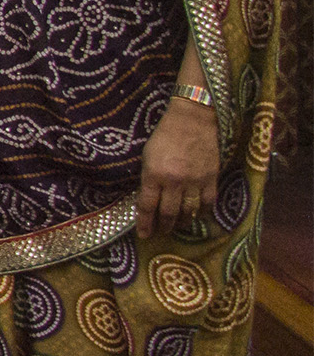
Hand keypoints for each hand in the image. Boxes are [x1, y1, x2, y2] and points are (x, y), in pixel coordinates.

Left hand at [136, 96, 220, 239]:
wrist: (193, 120)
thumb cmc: (165, 135)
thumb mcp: (147, 156)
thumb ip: (148, 178)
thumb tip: (149, 199)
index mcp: (154, 175)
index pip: (147, 206)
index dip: (145, 223)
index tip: (144, 235)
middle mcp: (174, 182)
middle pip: (168, 213)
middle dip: (163, 227)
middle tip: (160, 233)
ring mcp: (194, 182)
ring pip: (188, 212)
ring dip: (182, 223)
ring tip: (176, 227)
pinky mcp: (211, 179)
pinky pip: (207, 203)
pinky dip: (202, 213)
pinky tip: (197, 216)